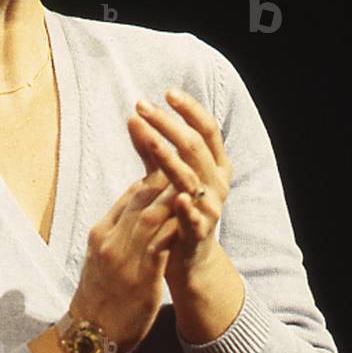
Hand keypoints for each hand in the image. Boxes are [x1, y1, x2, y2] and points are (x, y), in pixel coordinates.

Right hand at [70, 170, 180, 352]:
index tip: (174, 158)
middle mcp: (110, 238)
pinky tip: (191, 213)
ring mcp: (123, 256)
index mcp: (101, 232)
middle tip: (188, 151)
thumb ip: (115, 234)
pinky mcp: (140, 276)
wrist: (88, 336)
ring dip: (174, 192)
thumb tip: (132, 212)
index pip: (130, 194)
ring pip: (151, 213)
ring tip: (195, 173)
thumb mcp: (98, 259)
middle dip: (165, 171)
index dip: (153, 173)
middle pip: (140, 196)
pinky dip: (175, 224)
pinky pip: (160, 243)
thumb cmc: (97, 299)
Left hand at [127, 89, 232, 288]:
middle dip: (169, 125)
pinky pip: (195, 218)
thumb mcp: (166, 176)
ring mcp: (211, 208)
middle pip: (195, 147)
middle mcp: (217, 182)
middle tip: (143, 107)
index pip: (207, 129)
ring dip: (169, 158)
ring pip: (191, 178)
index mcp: (215, 164)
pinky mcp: (200, 233)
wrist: (190, 260)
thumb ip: (151, 147)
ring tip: (152, 141)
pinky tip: (179, 198)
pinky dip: (188, 208)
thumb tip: (133, 115)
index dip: (190, 109)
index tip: (167, 92)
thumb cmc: (177, 210)